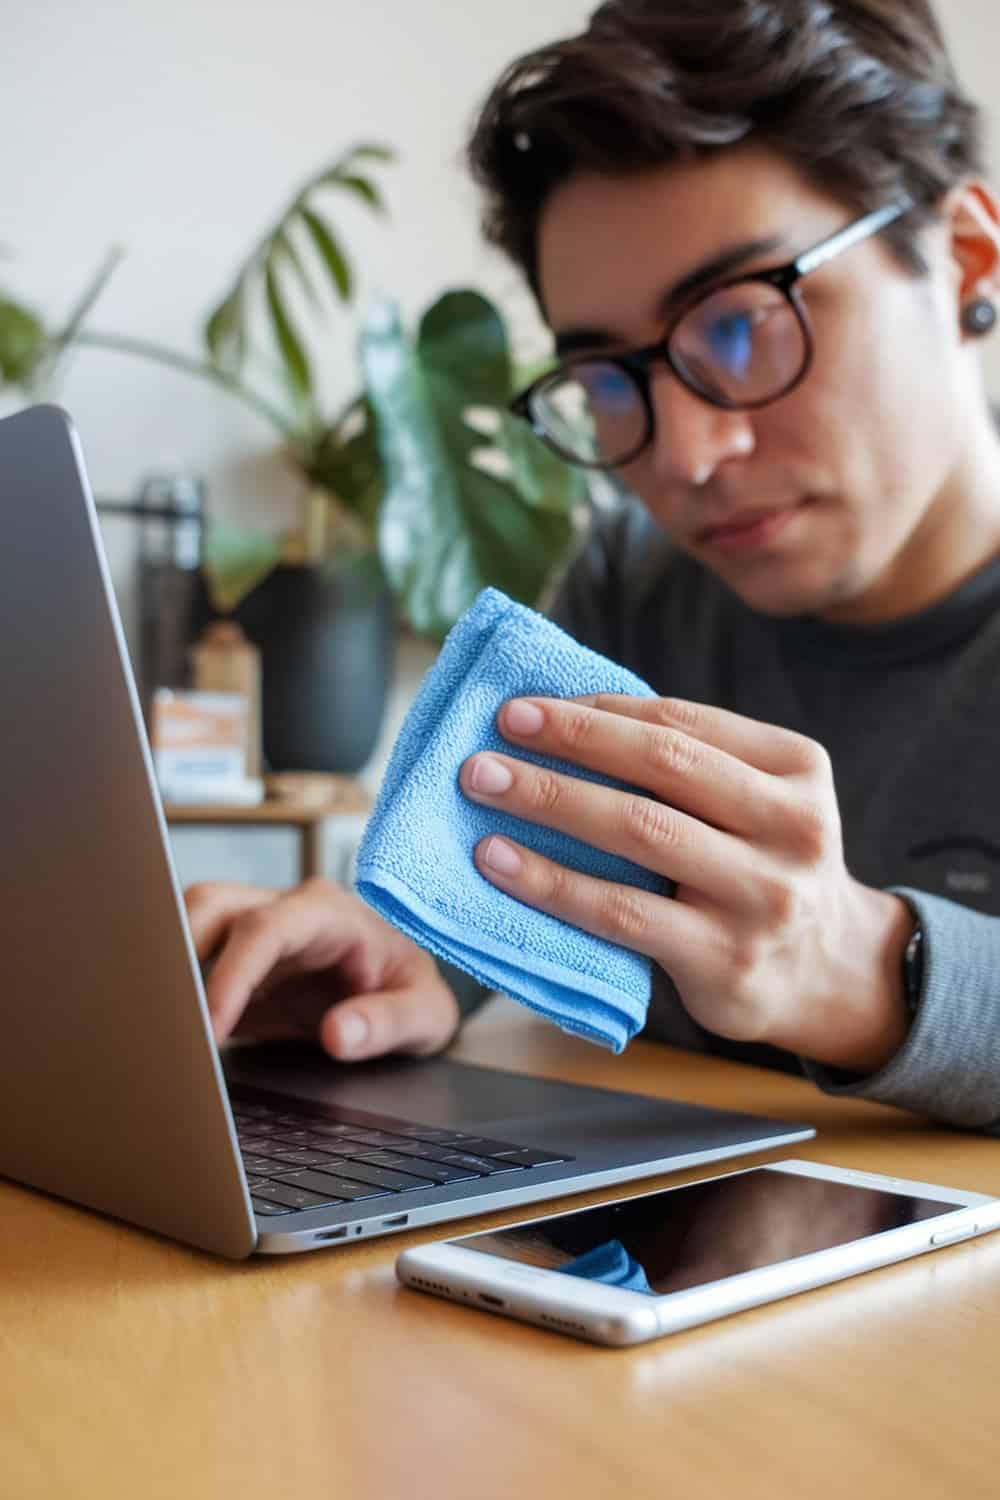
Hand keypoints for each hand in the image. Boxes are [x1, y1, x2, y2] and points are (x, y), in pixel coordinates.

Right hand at [184, 878, 459, 1061]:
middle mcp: (285, 911)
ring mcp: (256, 932)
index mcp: (330, 914)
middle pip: (210, 905)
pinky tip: (165, 1028)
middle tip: (162, 1017)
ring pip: (190, 922)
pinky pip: (191, 961)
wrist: (408, 989)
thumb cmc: (414, 991)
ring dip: (168, 964)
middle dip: (176, 951)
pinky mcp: (237, 962)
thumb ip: (388, 1022)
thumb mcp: (426, 1013)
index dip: (232, 974)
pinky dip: (173, 989)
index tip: (211, 1025)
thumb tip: (339, 1035)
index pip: (265, 929)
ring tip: (156, 1023)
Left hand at [459, 695, 912, 1071]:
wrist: (826, 976)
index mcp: (796, 767)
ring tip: (484, 783)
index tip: (527, 704)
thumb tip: (564, 715)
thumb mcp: (756, 803)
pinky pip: (621, 911)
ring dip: (550, 798)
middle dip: (573, 739)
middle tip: (500, 728)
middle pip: (663, 765)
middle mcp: (792, 826)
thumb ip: (688, 764)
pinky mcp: (724, 958)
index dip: (598, 710)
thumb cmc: (759, 869)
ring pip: (639, 829)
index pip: (682, 722)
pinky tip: (499, 860)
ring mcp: (761, 895)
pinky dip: (551, 881)